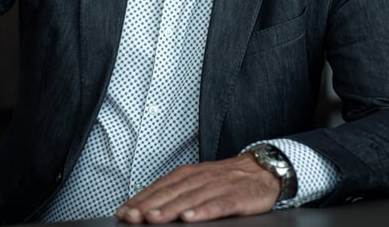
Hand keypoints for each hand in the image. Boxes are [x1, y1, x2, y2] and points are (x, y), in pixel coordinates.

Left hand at [114, 153, 279, 222]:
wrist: (265, 170)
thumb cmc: (229, 179)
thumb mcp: (200, 180)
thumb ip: (176, 192)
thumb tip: (146, 208)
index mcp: (189, 173)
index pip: (160, 186)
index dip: (140, 199)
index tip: (123, 211)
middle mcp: (201, 177)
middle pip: (171, 192)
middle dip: (149, 205)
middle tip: (132, 217)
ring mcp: (219, 186)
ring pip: (190, 199)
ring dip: (170, 209)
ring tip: (153, 219)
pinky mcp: (237, 197)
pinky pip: (218, 205)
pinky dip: (203, 211)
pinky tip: (190, 219)